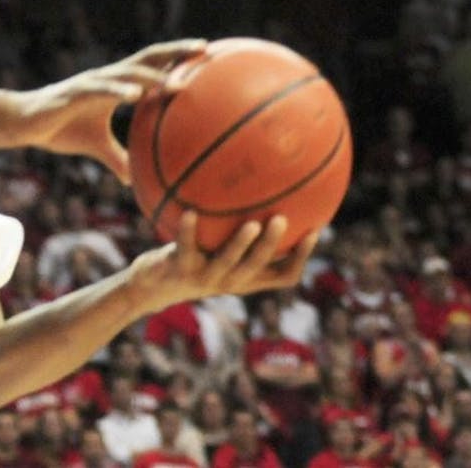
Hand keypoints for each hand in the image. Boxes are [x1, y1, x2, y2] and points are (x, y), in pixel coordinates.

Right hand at [16, 39, 205, 182]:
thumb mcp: (96, 146)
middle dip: (177, 52)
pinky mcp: (75, 92)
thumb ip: (118, 158)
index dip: (179, 58)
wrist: (25, 123)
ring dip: (154, 75)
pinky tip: (135, 94)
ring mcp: (93, 82)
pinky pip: (101, 89)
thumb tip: (135, 179)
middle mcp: (109, 78)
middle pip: (149, 58)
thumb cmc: (60, 129)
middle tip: (206, 49)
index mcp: (117, 86)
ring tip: (179, 81)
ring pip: (128, 72)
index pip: (153, 66)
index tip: (208, 56)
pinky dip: (119, 90)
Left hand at [127, 212, 318, 312]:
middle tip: (282, 218)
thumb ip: (239, 226)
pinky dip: (188, 230)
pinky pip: (187, 247)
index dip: (301, 257)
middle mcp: (230, 281)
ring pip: (229, 263)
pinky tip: (190, 210)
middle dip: (273, 245)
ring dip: (241, 244)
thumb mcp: (218, 244)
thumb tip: (260, 186)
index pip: (284, 275)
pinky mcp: (181, 270)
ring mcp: (205, 278)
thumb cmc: (192, 258)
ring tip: (252, 224)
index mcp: (246, 277)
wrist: (154, 284)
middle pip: (259, 268)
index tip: (315, 228)